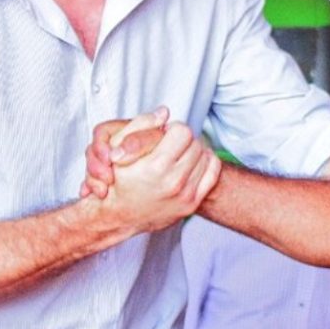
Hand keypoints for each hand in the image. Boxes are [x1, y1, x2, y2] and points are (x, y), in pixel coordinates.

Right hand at [81, 116, 220, 239]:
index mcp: (155, 166)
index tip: (162, 137)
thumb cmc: (117, 180)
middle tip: (168, 148)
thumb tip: (164, 112)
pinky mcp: (191, 204)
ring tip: (175, 157)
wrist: (119, 216)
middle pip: (195, 142)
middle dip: (182, 141)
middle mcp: (173, 182)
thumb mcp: (117, 148)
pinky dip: (204, 164)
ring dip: (192, 152)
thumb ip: (141, 125)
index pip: (182, 131)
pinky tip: (189, 165)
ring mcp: (184, 195)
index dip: (171, 130)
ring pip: (205, 155)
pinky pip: (212, 172)